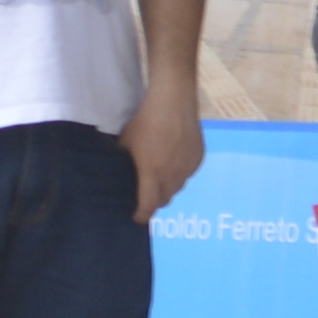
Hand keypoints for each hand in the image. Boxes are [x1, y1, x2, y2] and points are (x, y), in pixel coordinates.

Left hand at [123, 91, 205, 222]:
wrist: (174, 100)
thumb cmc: (145, 120)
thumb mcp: (127, 142)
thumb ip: (124, 163)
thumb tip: (119, 175)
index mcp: (152, 174)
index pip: (148, 207)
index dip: (141, 215)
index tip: (136, 217)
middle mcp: (173, 176)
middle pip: (164, 200)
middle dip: (154, 201)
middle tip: (145, 193)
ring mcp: (188, 168)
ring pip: (177, 188)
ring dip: (167, 187)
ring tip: (159, 174)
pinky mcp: (198, 159)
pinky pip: (187, 174)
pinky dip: (179, 173)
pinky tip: (173, 159)